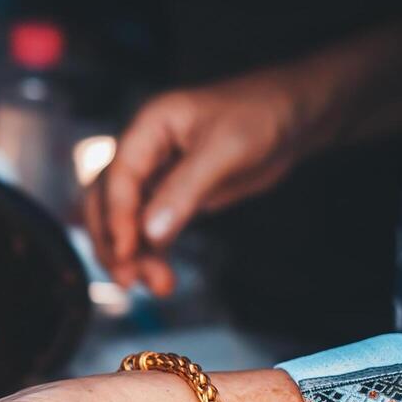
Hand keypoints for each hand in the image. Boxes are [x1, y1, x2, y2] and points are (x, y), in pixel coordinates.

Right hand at [85, 66, 325, 295]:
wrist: (294, 116)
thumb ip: (185, 189)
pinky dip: (150, 254)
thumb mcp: (226, 149)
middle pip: (106, 201)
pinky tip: (160, 276)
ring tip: (156, 286)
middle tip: (128, 279)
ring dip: (133, 255)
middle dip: (114, 242)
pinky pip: (148, 228)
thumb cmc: (263, 115)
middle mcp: (144, 151)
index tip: (127, 252)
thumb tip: (150, 234)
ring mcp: (155, 175)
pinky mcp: (170, 196)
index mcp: (150, 127)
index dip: (117, 216)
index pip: (117, 176)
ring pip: (124, 221)